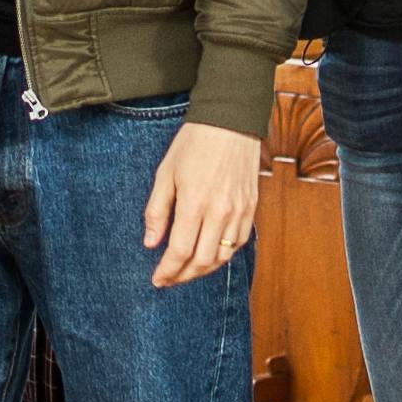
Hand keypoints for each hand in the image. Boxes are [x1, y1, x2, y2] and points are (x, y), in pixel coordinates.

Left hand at [143, 120, 259, 288]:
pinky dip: (223, 255)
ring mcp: (239, 211)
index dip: (167, 271)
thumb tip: (151, 243)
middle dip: (183, 276)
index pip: (180, 251)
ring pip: (223, 257)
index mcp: (195, 203)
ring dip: (203, 269)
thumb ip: (157, 211)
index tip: (157, 280)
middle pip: (202, 261)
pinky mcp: (251, 207)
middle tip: (169, 279)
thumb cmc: (194, 143)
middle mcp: (220, 212)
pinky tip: (210, 254)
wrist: (231, 121)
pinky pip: (238, 243)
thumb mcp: (166, 173)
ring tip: (187, 270)